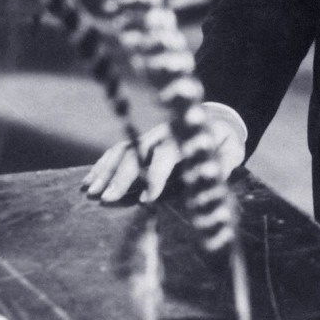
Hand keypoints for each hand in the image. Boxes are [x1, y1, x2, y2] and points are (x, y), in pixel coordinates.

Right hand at [84, 111, 244, 203]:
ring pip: (122, 151)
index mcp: (184, 138)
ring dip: (104, 172)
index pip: (165, 157)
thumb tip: (209, 182)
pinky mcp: (141, 140)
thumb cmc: (223, 144)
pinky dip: (101, 166)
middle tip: (107, 199)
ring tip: (90, 192)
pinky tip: (88, 181)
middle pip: (137, 154)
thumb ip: (223, 165)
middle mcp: (163, 134)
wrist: (218, 120)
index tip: (146, 199)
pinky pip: (117, 151)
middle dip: (121, 178)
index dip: (155, 178)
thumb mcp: (231, 152)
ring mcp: (149, 136)